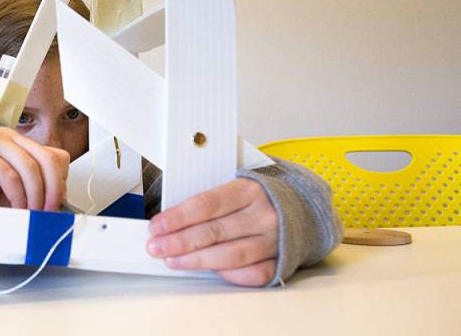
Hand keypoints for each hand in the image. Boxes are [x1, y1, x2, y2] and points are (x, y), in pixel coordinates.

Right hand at [0, 128, 69, 210]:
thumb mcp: (9, 185)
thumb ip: (30, 188)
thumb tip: (55, 205)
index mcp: (21, 143)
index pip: (55, 156)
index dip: (60, 181)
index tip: (58, 203)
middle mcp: (10, 138)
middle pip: (47, 159)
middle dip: (54, 189)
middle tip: (50, 210)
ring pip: (30, 167)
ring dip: (36, 196)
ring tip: (32, 213)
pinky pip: (8, 176)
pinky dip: (17, 196)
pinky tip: (16, 208)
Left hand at [146, 178, 277, 286]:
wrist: (303, 204)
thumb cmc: (261, 195)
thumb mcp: (236, 184)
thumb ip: (210, 200)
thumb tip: (171, 218)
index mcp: (249, 189)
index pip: (207, 204)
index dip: (178, 217)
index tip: (157, 226)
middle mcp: (263, 214)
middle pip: (215, 231)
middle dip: (180, 241)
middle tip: (157, 247)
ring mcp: (274, 239)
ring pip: (231, 255)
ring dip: (197, 260)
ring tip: (173, 261)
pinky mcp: (281, 259)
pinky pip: (253, 273)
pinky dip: (230, 275)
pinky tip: (209, 272)